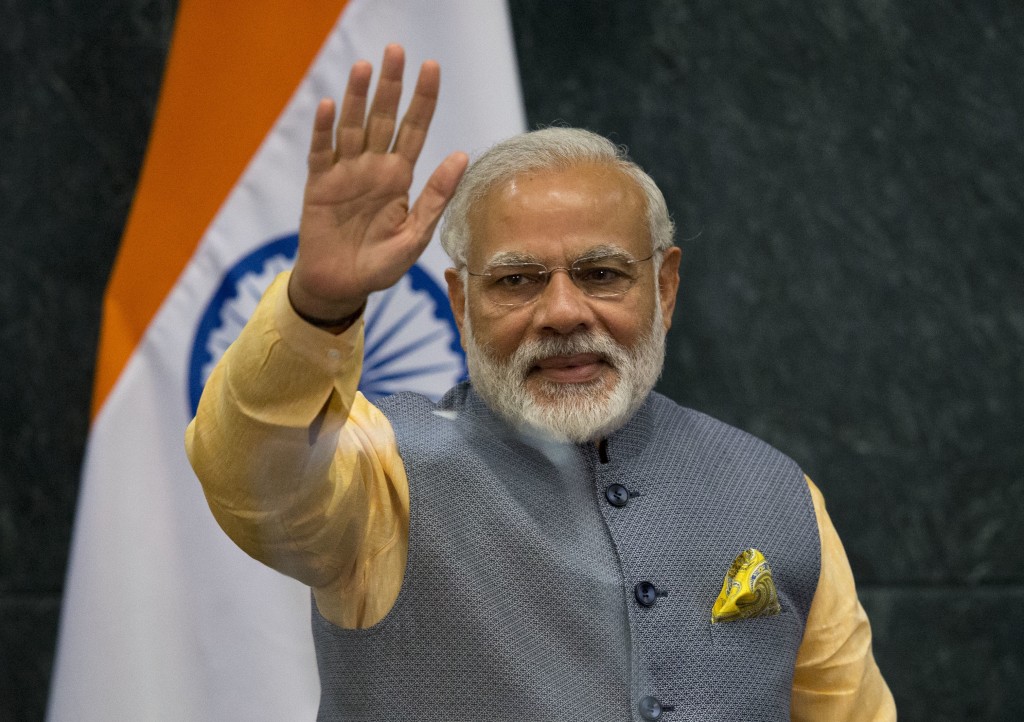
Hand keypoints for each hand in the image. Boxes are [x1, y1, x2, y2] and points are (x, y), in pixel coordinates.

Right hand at [289, 44, 468, 324]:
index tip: (432, 67)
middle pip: (384, 118)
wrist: (341, 287)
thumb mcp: (416, 236)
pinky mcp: (319, 185)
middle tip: (396, 51)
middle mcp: (373, 168)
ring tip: (365, 67)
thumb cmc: (380, 265)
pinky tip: (330, 106)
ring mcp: (345, 173)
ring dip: (358, 97)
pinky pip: (322, 152)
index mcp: (400, 178)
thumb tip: (462, 156)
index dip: (424, 99)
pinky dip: (325, 130)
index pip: (415, 129)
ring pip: (353, 127)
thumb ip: (436, 197)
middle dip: (390, 85)